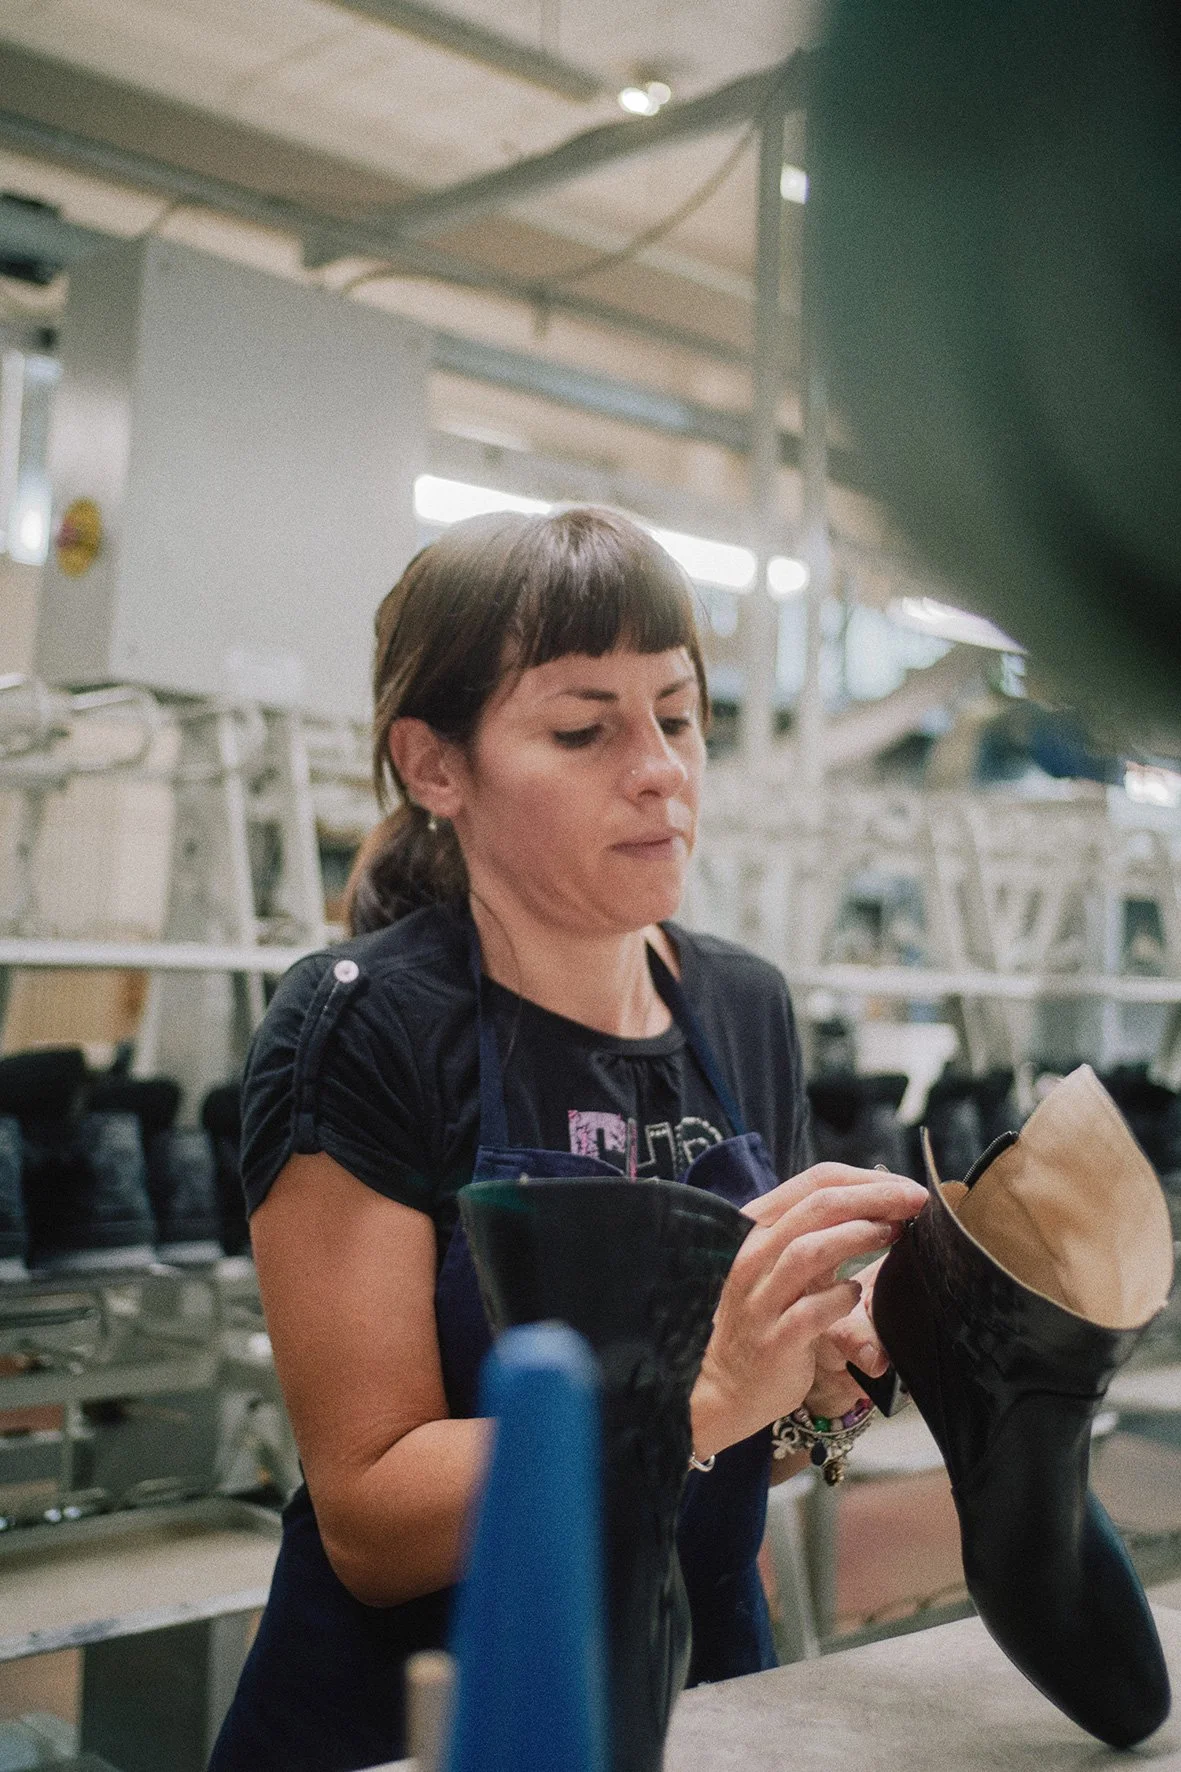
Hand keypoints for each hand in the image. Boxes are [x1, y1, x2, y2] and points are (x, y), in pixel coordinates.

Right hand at [690, 1165, 924, 1457]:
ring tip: (895, 1234)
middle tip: (915, 1200)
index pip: (812, 1182)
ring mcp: (761, 1299)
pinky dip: (841, 1298)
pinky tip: (857, 1295)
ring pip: (809, 1250)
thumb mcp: (781, 1264)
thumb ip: (816, 1231)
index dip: (864, 1178)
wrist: (729, 1384)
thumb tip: (878, 1201)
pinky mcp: (774, 1340)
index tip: (905, 1186)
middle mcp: (754, 1256)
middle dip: (873, 1197)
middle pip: (817, 1206)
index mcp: (758, 1229)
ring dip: (858, 1235)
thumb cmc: (767, 1315)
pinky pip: (812, 1312)